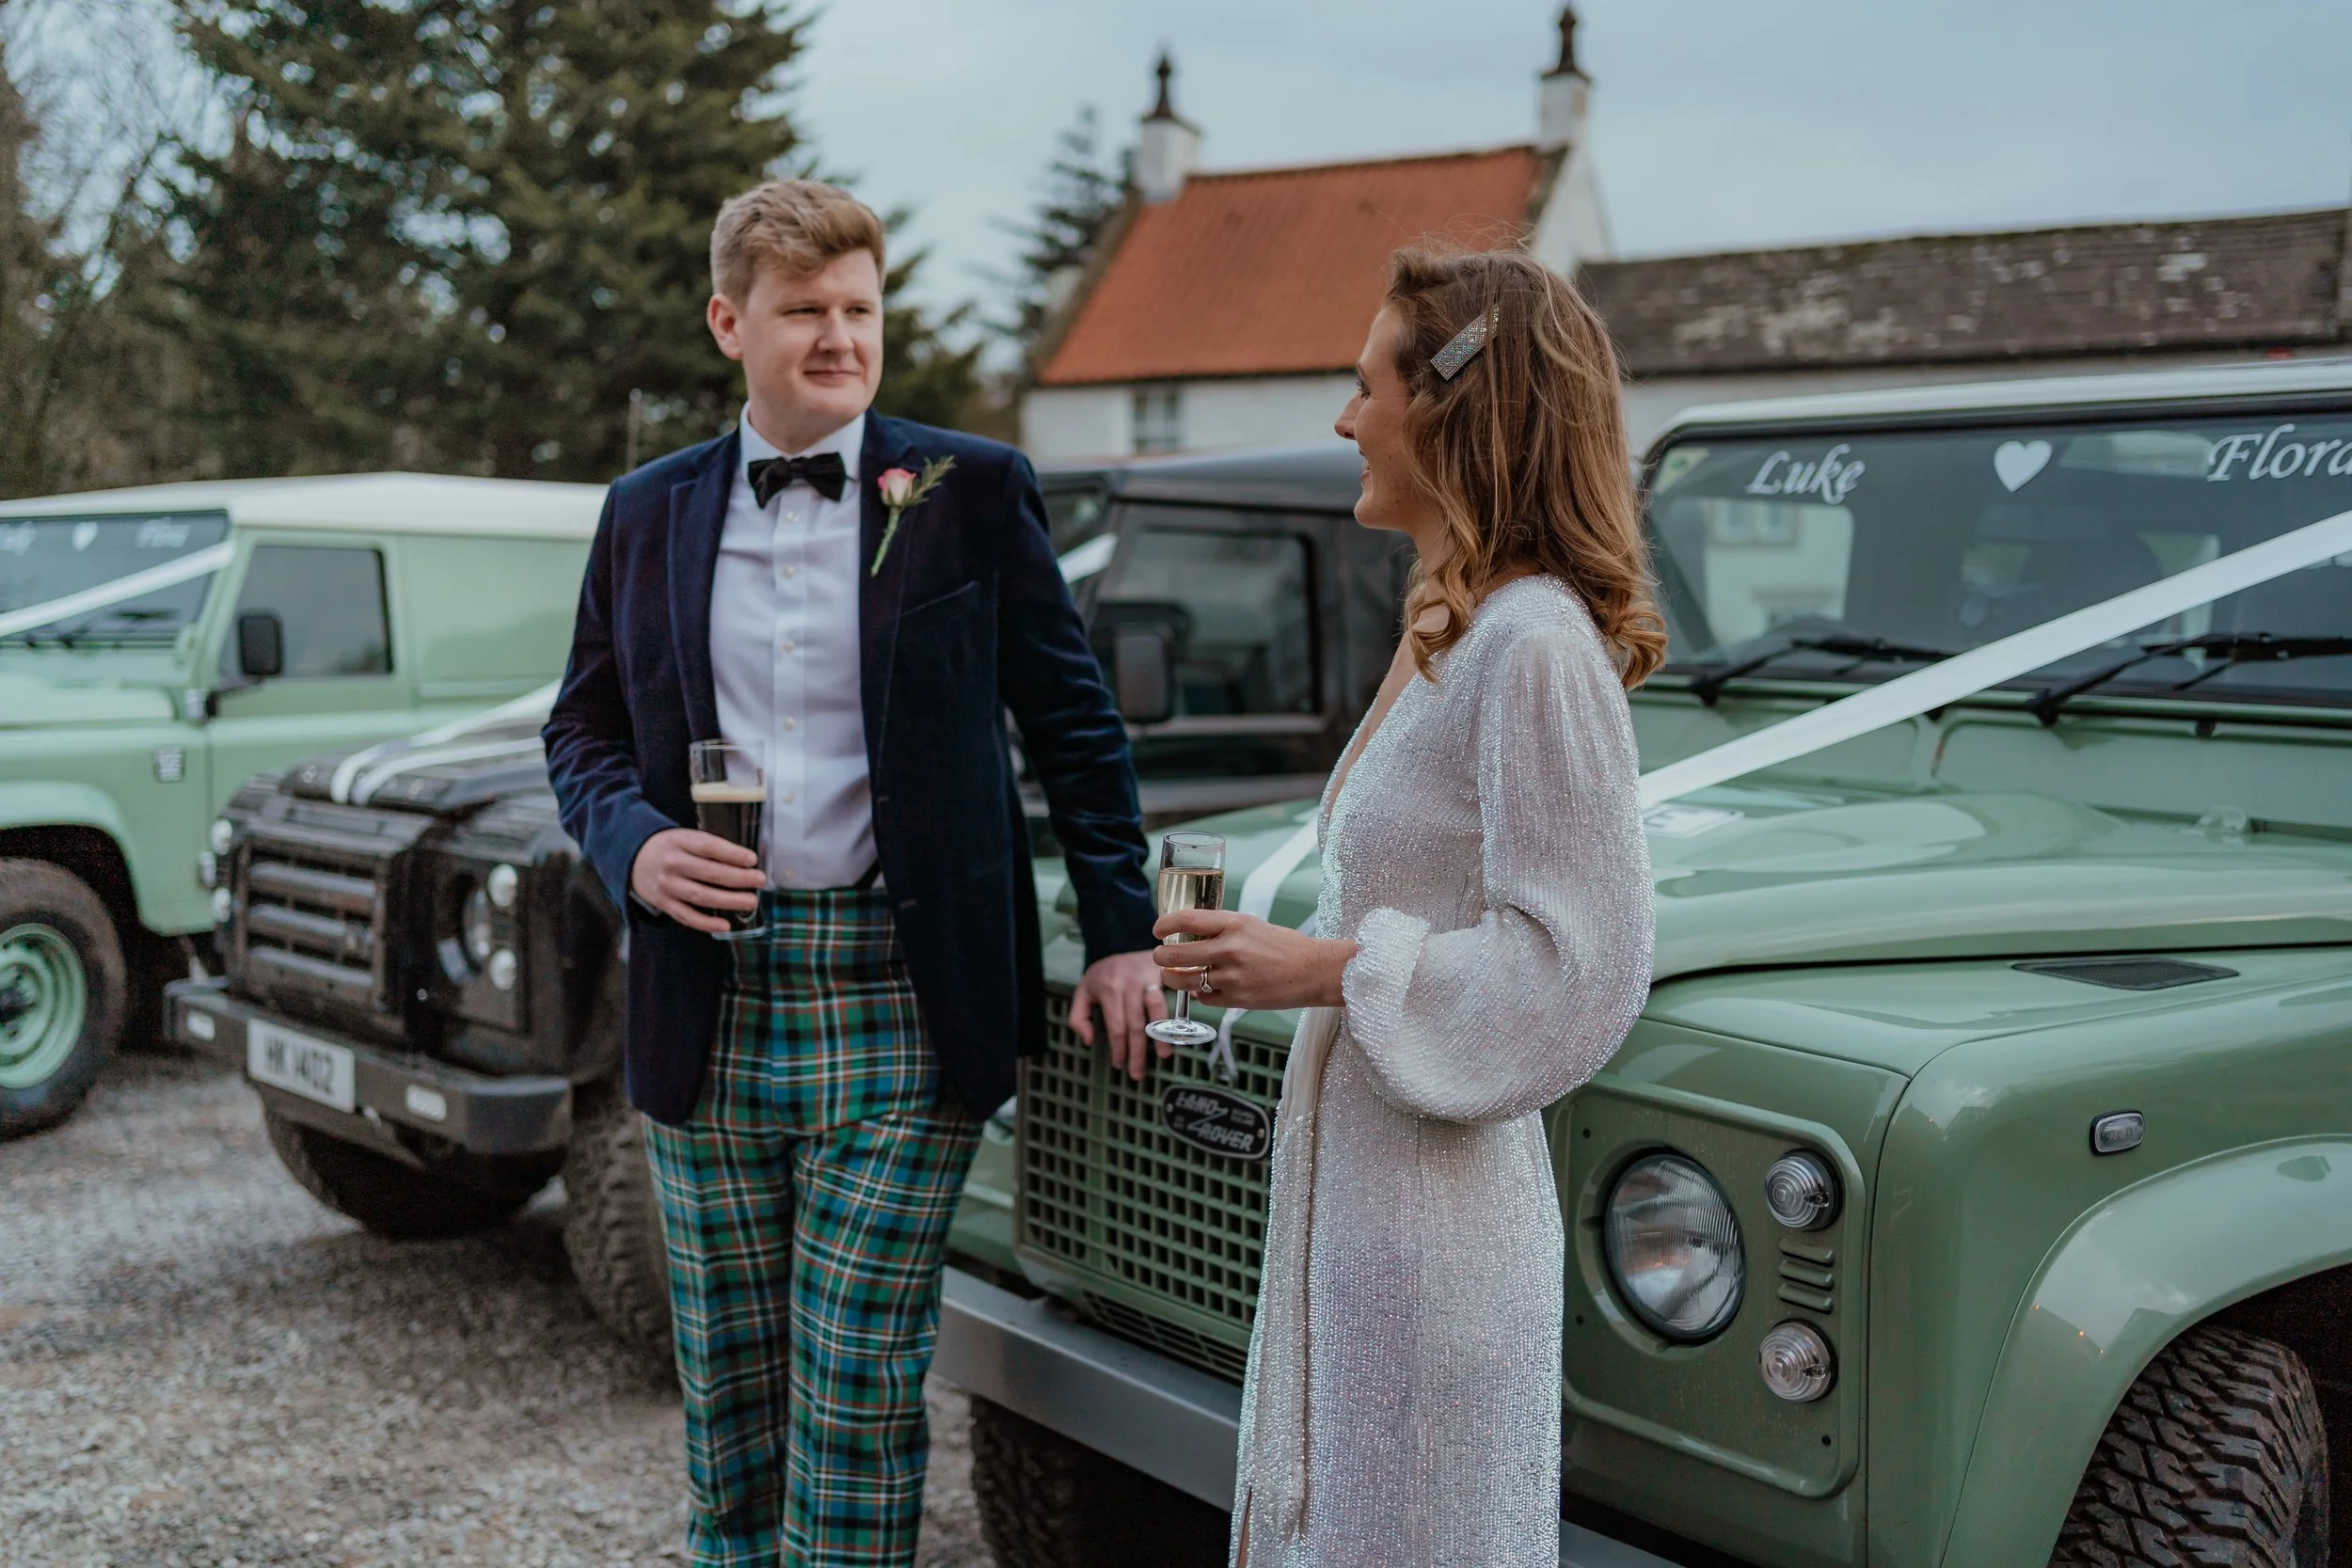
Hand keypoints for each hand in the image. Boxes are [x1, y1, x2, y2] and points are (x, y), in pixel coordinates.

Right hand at [630, 828, 763, 934]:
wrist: (633, 859)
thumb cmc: (670, 848)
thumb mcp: (684, 837)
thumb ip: (709, 847)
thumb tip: (746, 862)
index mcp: (679, 841)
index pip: (708, 847)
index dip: (732, 854)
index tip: (752, 860)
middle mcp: (672, 863)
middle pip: (709, 873)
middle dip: (739, 878)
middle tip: (760, 880)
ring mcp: (667, 885)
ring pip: (701, 896)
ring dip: (729, 900)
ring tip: (751, 902)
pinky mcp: (663, 903)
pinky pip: (687, 916)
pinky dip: (706, 923)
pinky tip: (725, 925)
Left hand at [1070, 949, 1169, 1081]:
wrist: (1125, 941)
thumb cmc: (1106, 973)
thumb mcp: (1084, 990)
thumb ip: (1077, 1016)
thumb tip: (1088, 1040)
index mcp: (1108, 989)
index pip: (1115, 1027)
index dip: (1118, 1049)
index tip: (1120, 1065)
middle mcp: (1129, 983)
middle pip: (1136, 1025)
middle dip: (1137, 1053)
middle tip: (1138, 1073)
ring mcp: (1149, 977)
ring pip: (1157, 1012)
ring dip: (1162, 1036)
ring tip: (1163, 1055)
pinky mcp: (1165, 973)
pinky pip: (1174, 995)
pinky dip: (1181, 1012)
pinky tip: (1183, 1029)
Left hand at [1151, 910, 1356, 1013]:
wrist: (1313, 971)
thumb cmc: (1284, 946)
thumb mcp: (1251, 925)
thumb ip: (1221, 928)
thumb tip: (1189, 931)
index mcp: (1234, 924)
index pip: (1186, 920)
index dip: (1164, 925)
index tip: (1157, 930)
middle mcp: (1230, 949)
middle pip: (1176, 954)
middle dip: (1161, 956)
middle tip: (1159, 956)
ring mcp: (1232, 977)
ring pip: (1185, 980)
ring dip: (1172, 978)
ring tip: (1171, 975)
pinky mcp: (1237, 1000)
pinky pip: (1204, 998)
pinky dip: (1199, 993)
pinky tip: (1203, 987)